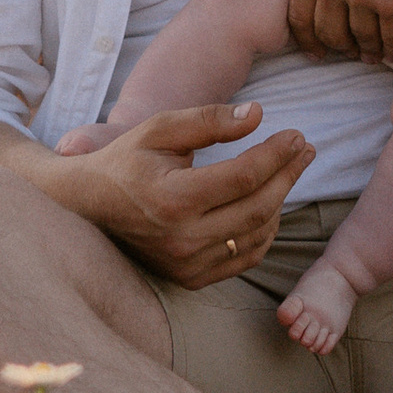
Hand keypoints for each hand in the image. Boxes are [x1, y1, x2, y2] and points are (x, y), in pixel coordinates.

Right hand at [51, 103, 309, 286]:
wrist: (87, 207)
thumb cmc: (127, 160)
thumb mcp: (161, 129)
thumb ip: (209, 120)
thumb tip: (258, 115)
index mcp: (173, 198)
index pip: (245, 177)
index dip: (278, 154)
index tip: (297, 135)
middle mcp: (182, 238)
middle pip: (259, 207)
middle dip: (289, 174)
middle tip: (305, 149)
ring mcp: (187, 264)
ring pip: (257, 235)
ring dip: (281, 200)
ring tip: (289, 170)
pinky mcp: (191, 278)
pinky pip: (244, 257)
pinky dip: (265, 231)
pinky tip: (270, 204)